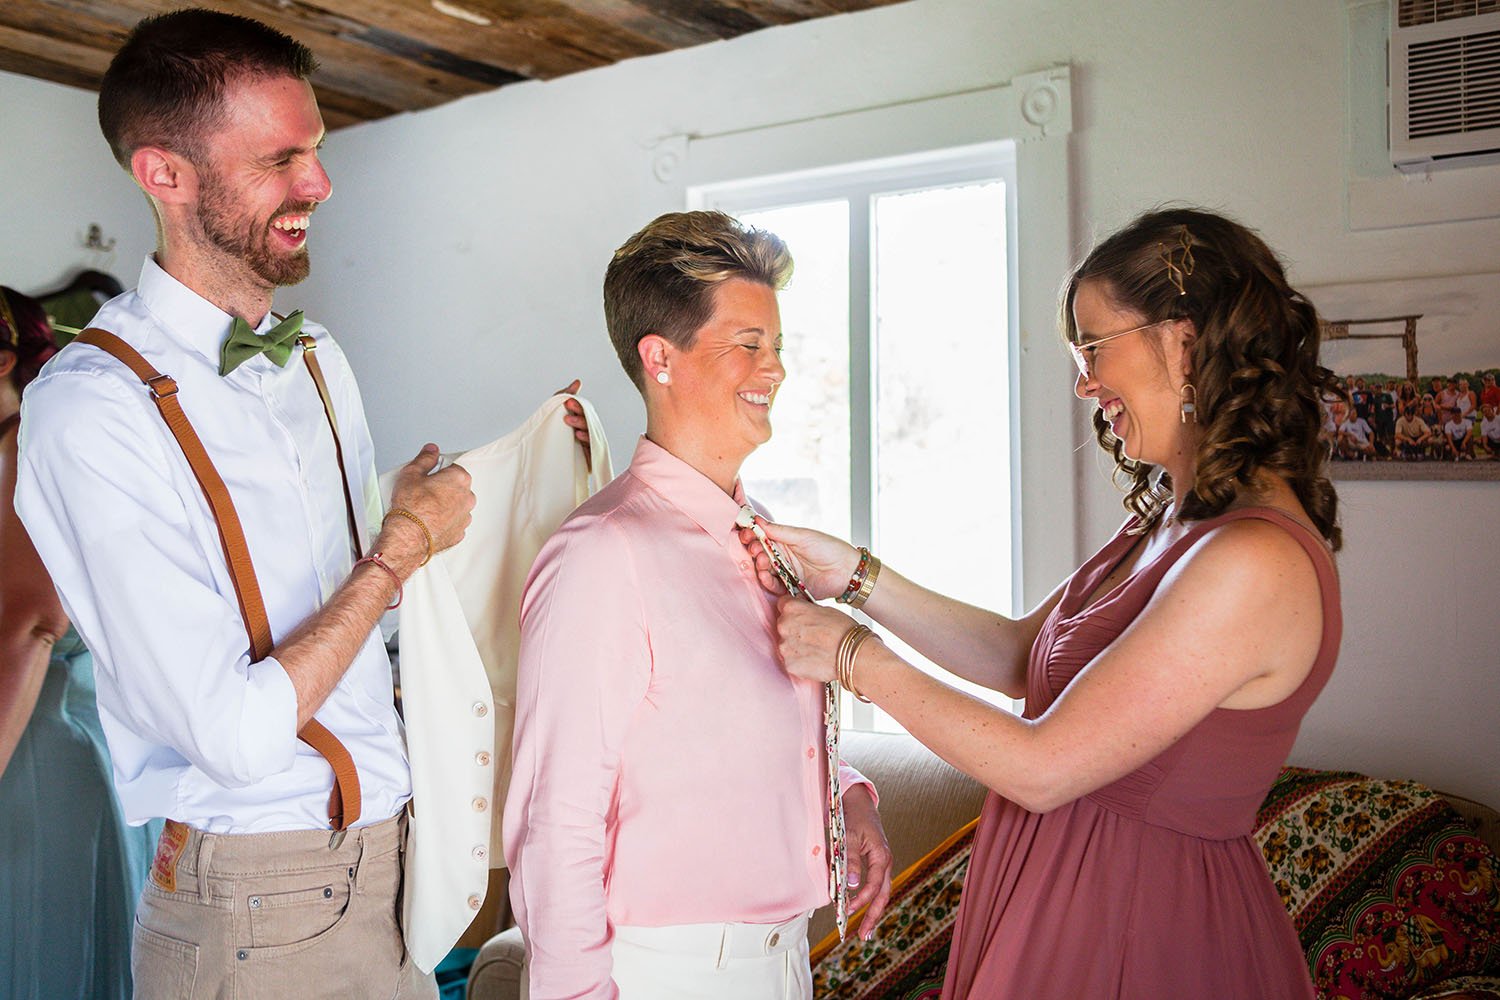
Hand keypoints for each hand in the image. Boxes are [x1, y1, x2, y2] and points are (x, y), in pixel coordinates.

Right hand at [381, 444, 474, 573]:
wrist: (408, 536)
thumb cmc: (410, 506)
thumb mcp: (411, 473)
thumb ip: (425, 458)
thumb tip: (432, 450)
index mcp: (459, 479)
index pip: (452, 468)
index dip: (437, 472)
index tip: (427, 478)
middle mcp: (467, 498)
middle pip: (456, 487)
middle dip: (442, 489)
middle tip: (423, 494)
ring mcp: (465, 517)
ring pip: (456, 506)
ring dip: (445, 506)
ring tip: (425, 510)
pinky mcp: (459, 533)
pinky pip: (453, 523)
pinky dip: (444, 522)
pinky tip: (430, 522)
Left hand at [553, 378, 591, 472]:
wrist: (540, 457)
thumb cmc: (551, 432)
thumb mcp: (555, 410)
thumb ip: (565, 395)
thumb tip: (578, 382)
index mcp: (580, 422)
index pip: (584, 412)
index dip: (578, 406)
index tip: (568, 401)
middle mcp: (586, 433)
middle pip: (588, 422)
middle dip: (579, 413)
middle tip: (567, 406)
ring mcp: (587, 445)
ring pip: (590, 433)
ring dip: (580, 425)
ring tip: (568, 420)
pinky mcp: (587, 458)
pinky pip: (590, 448)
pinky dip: (585, 441)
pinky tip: (577, 434)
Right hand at [736, 518, 859, 599]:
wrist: (847, 571)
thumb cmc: (828, 548)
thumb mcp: (802, 536)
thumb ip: (779, 531)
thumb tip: (757, 520)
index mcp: (786, 541)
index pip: (763, 537)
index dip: (752, 536)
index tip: (746, 533)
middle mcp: (784, 557)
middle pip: (761, 554)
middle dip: (754, 551)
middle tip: (755, 548)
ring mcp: (787, 572)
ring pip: (765, 570)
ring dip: (760, 566)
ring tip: (764, 561)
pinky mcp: (791, 588)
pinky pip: (774, 586)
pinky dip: (767, 582)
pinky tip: (766, 575)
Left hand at [774, 597, 854, 684]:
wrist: (852, 654)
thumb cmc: (844, 632)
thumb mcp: (825, 609)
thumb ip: (807, 610)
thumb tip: (802, 613)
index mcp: (792, 608)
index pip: (783, 604)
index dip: (794, 610)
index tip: (799, 615)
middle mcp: (784, 626)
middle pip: (783, 625)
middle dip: (795, 629)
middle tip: (812, 634)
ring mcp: (785, 647)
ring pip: (786, 644)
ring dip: (796, 646)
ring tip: (815, 648)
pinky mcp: (789, 664)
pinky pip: (790, 661)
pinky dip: (799, 661)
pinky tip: (813, 658)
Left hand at [842, 784, 892, 939]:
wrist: (859, 802)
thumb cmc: (854, 817)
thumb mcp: (850, 837)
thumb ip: (852, 861)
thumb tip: (852, 886)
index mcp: (882, 857)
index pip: (873, 886)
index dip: (860, 900)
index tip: (846, 910)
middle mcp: (885, 863)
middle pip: (883, 895)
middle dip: (873, 916)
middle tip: (864, 936)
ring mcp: (882, 864)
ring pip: (881, 893)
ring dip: (872, 910)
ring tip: (864, 930)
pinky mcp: (876, 863)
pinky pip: (875, 885)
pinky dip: (868, 898)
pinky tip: (860, 907)